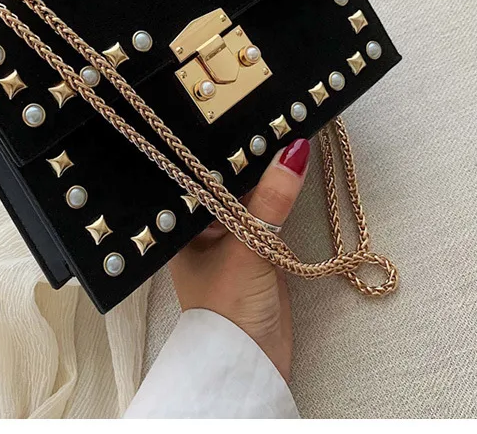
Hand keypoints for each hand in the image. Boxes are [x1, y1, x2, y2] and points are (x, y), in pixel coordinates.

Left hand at [169, 138, 309, 381]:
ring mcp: (229, 236)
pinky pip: (268, 212)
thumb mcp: (249, 248)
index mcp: (182, 224)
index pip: (199, 174)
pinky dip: (280, 196)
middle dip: (248, 157)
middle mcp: (201, 226)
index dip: (220, 146)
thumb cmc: (227, 309)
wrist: (251, 364)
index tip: (239, 114)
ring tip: (286, 132)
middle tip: (270, 115)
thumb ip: (272, 201)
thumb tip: (294, 151)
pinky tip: (292, 170)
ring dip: (267, 174)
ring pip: (249, 195)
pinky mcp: (256, 248)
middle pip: (225, 181)